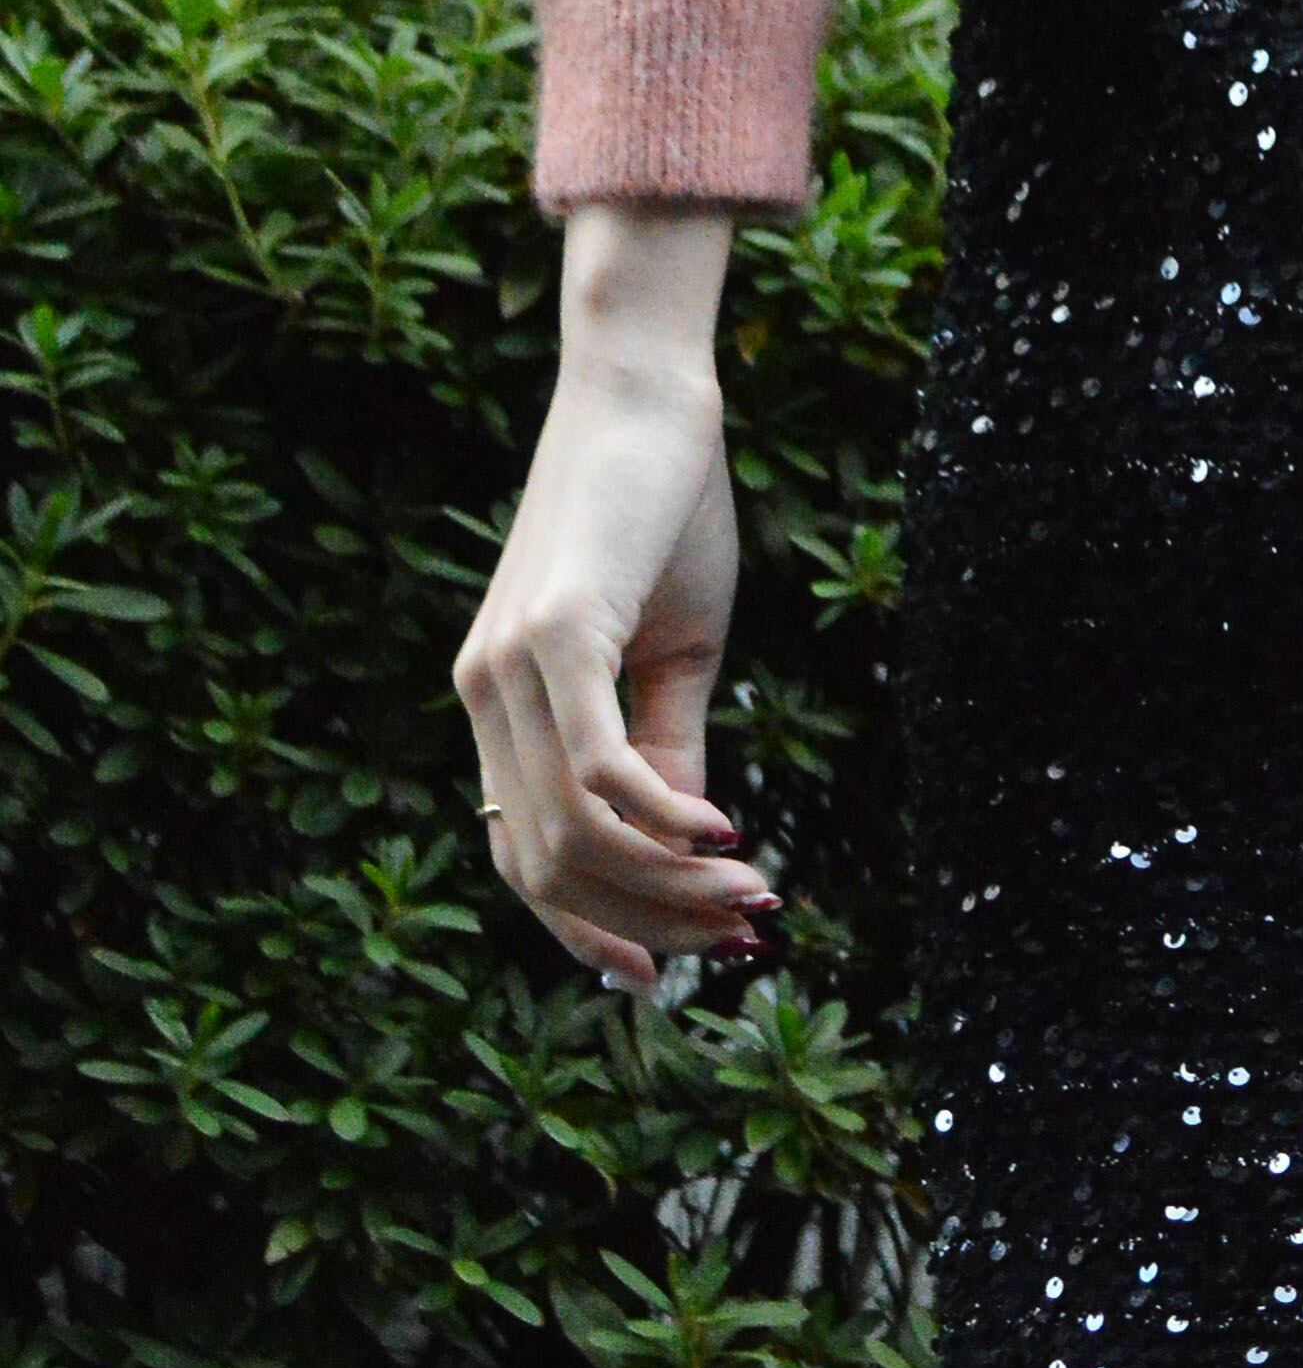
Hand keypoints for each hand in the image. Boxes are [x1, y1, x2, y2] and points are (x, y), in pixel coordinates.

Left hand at [452, 203, 780, 991]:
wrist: (646, 395)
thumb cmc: (662, 515)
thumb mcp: (674, 659)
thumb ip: (668, 756)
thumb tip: (690, 854)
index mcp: (502, 707)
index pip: (526, 859)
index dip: (595, 930)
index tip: (675, 972)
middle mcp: (484, 696)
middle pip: (550, 866)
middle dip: (654, 920)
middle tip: (748, 931)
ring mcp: (507, 668)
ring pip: (574, 833)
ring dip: (671, 885)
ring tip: (754, 894)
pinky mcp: (553, 634)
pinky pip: (600, 770)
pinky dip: (666, 820)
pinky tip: (730, 831)